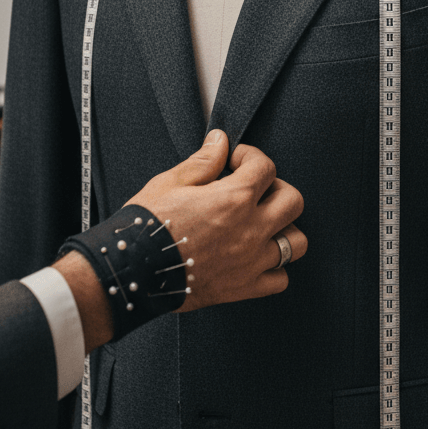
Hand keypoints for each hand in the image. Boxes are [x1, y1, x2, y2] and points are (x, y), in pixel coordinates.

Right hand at [129, 130, 306, 312]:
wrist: (131, 273)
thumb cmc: (147, 226)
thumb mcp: (170, 183)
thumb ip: (203, 161)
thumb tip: (220, 141)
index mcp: (234, 199)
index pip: (266, 166)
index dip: (250, 157)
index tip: (235, 162)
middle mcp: (250, 230)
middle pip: (293, 200)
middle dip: (276, 189)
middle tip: (254, 191)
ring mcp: (251, 261)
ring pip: (296, 242)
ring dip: (283, 229)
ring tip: (261, 225)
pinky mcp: (244, 288)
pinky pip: (280, 279)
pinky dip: (274, 269)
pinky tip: (254, 258)